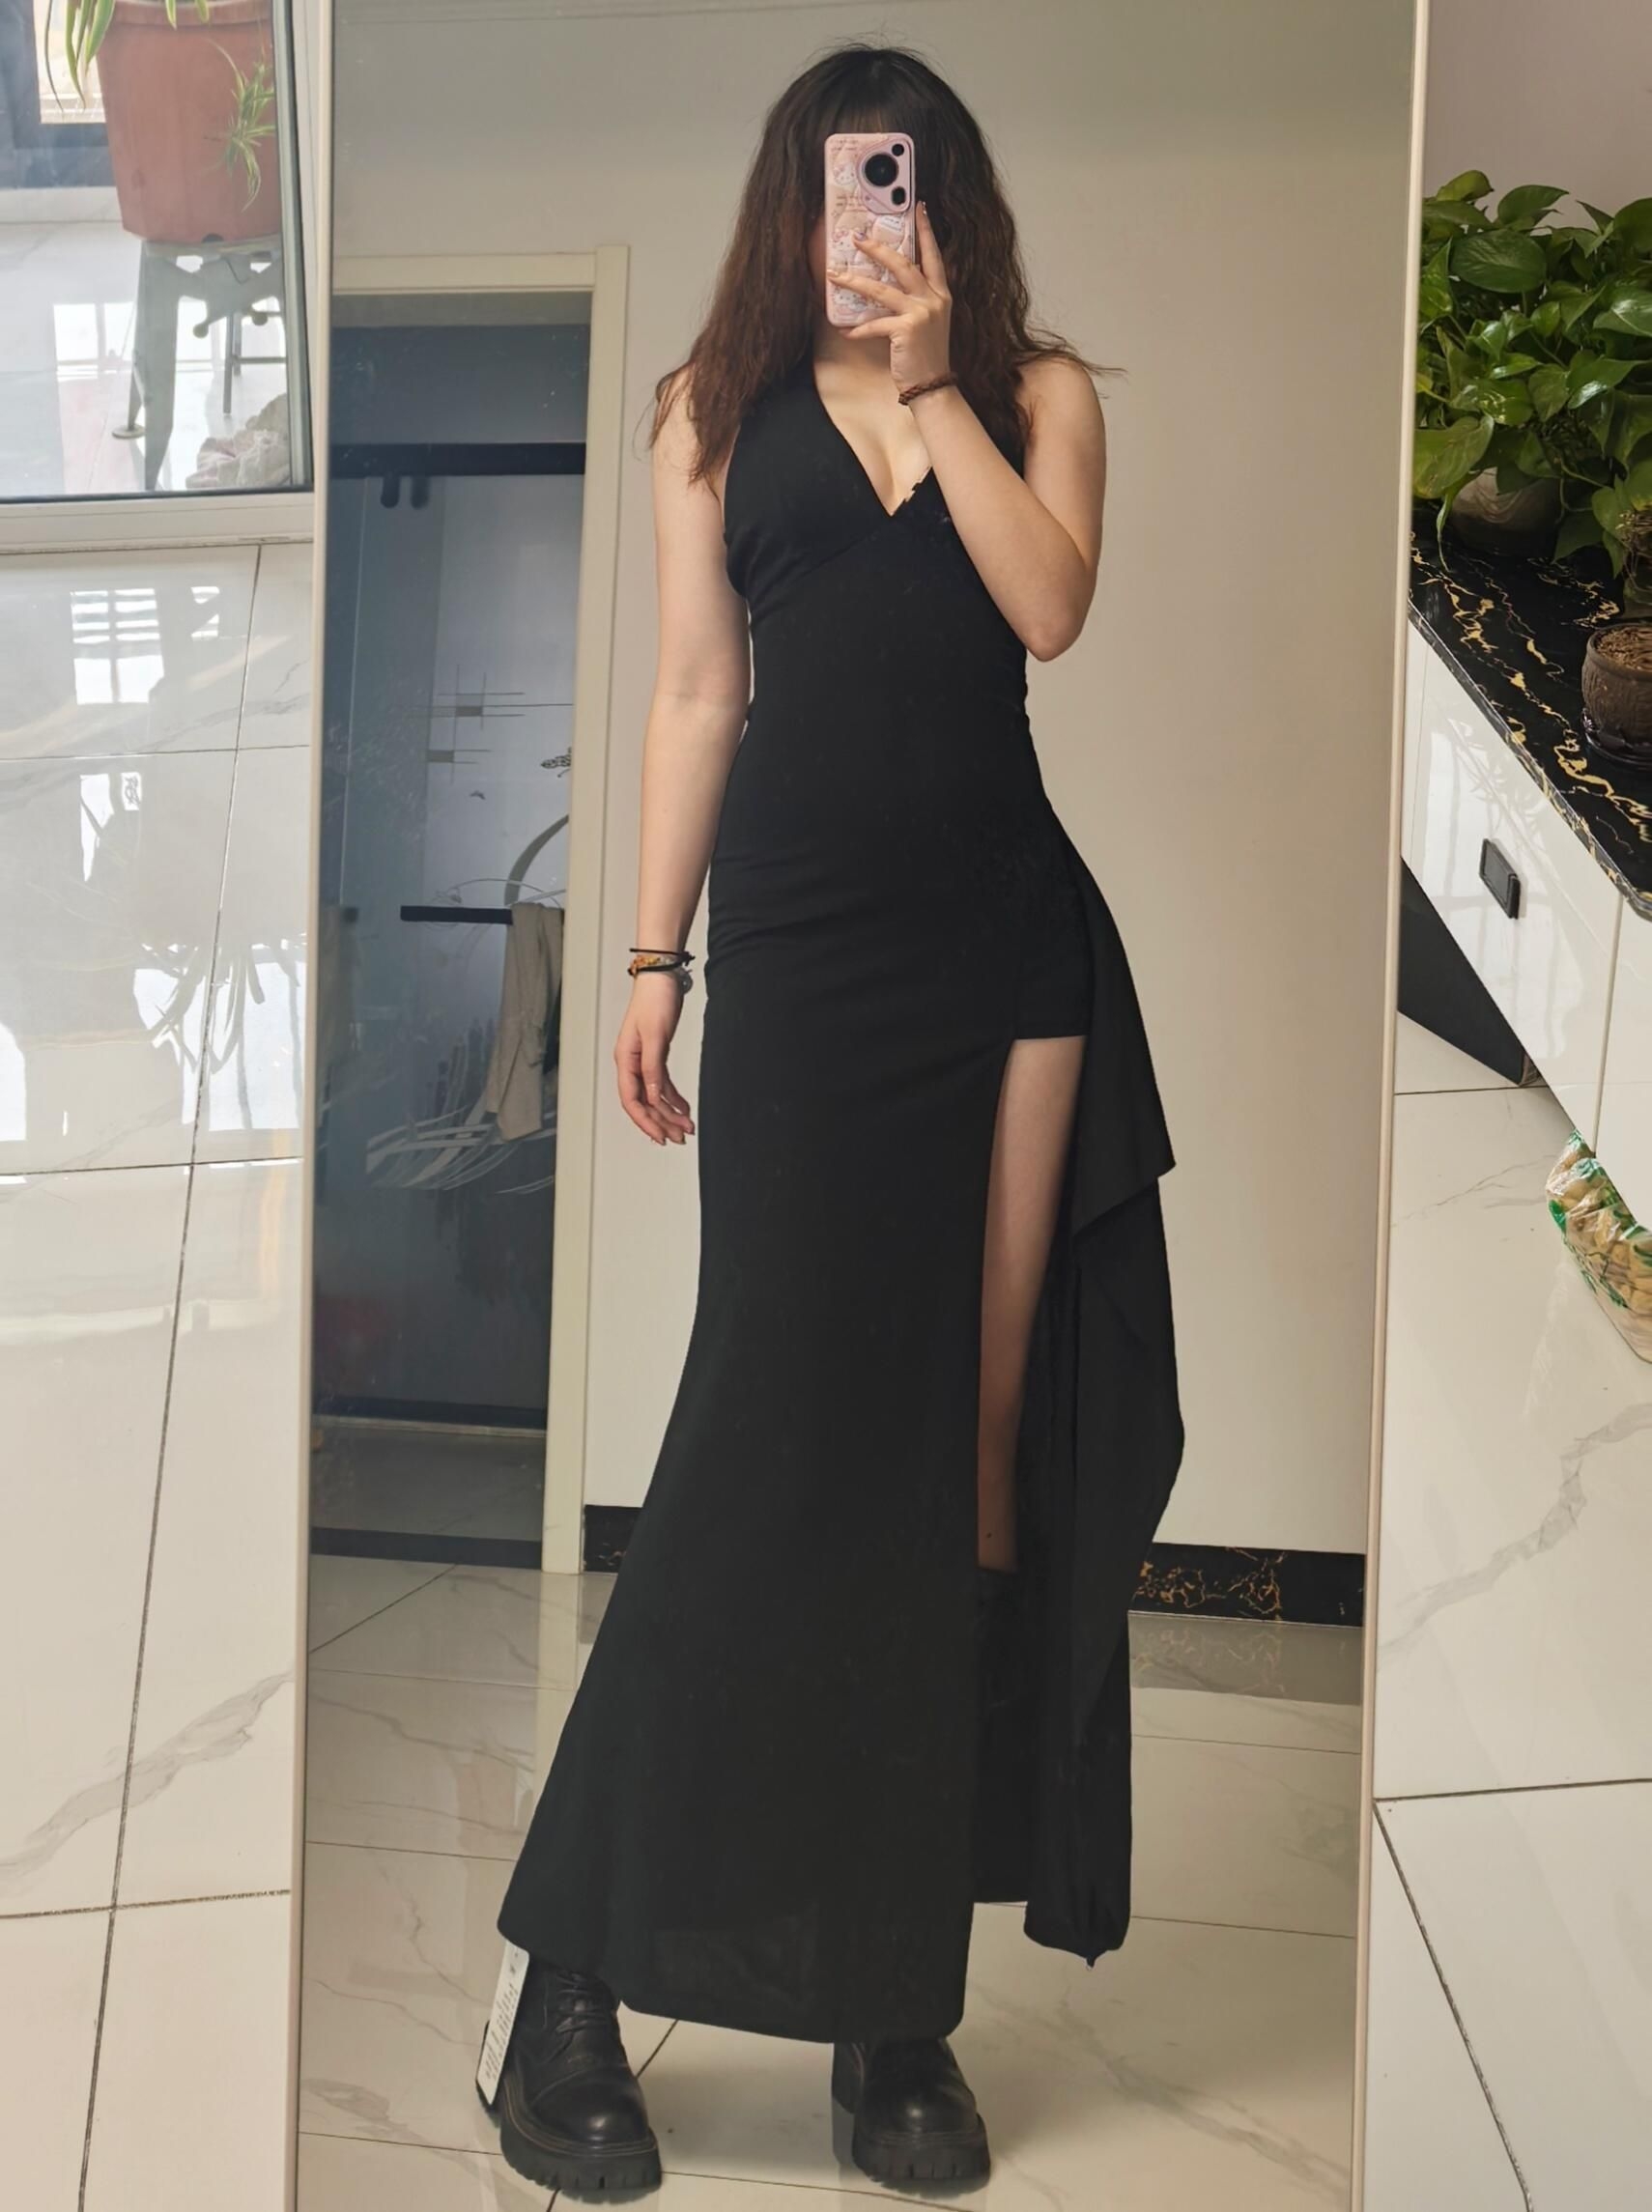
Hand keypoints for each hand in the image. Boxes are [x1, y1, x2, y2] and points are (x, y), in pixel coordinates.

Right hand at [615, 976, 694, 1144]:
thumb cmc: (655, 1001)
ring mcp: (643, 1060)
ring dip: (669, 1113)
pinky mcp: (656, 1055)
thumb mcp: (655, 1036)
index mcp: (625, 1060)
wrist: (663, 978)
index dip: (646, 1121)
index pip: (632, 1100)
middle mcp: (632, 1064)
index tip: (660, 1136)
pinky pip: (662, 1084)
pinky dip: (673, 1097)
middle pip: (644, 1102)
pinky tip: (684, 1108)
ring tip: (686, 1127)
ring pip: (654, 1095)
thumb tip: (651, 1096)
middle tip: (679, 1137)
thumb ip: (652, 1068)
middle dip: (661, 1122)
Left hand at [828, 201, 951, 390]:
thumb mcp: (929, 322)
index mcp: (941, 294)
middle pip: (902, 263)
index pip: (933, 255)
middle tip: (857, 238)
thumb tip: (890, 285)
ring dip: (855, 281)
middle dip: (877, 248)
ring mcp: (920, 313)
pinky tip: (844, 331)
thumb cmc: (926, 355)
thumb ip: (917, 301)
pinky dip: (857, 329)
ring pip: (881, 289)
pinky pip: (874, 324)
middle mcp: (933, 299)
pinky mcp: (905, 330)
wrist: (933, 385)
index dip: (926, 231)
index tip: (918, 208)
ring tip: (835, 274)